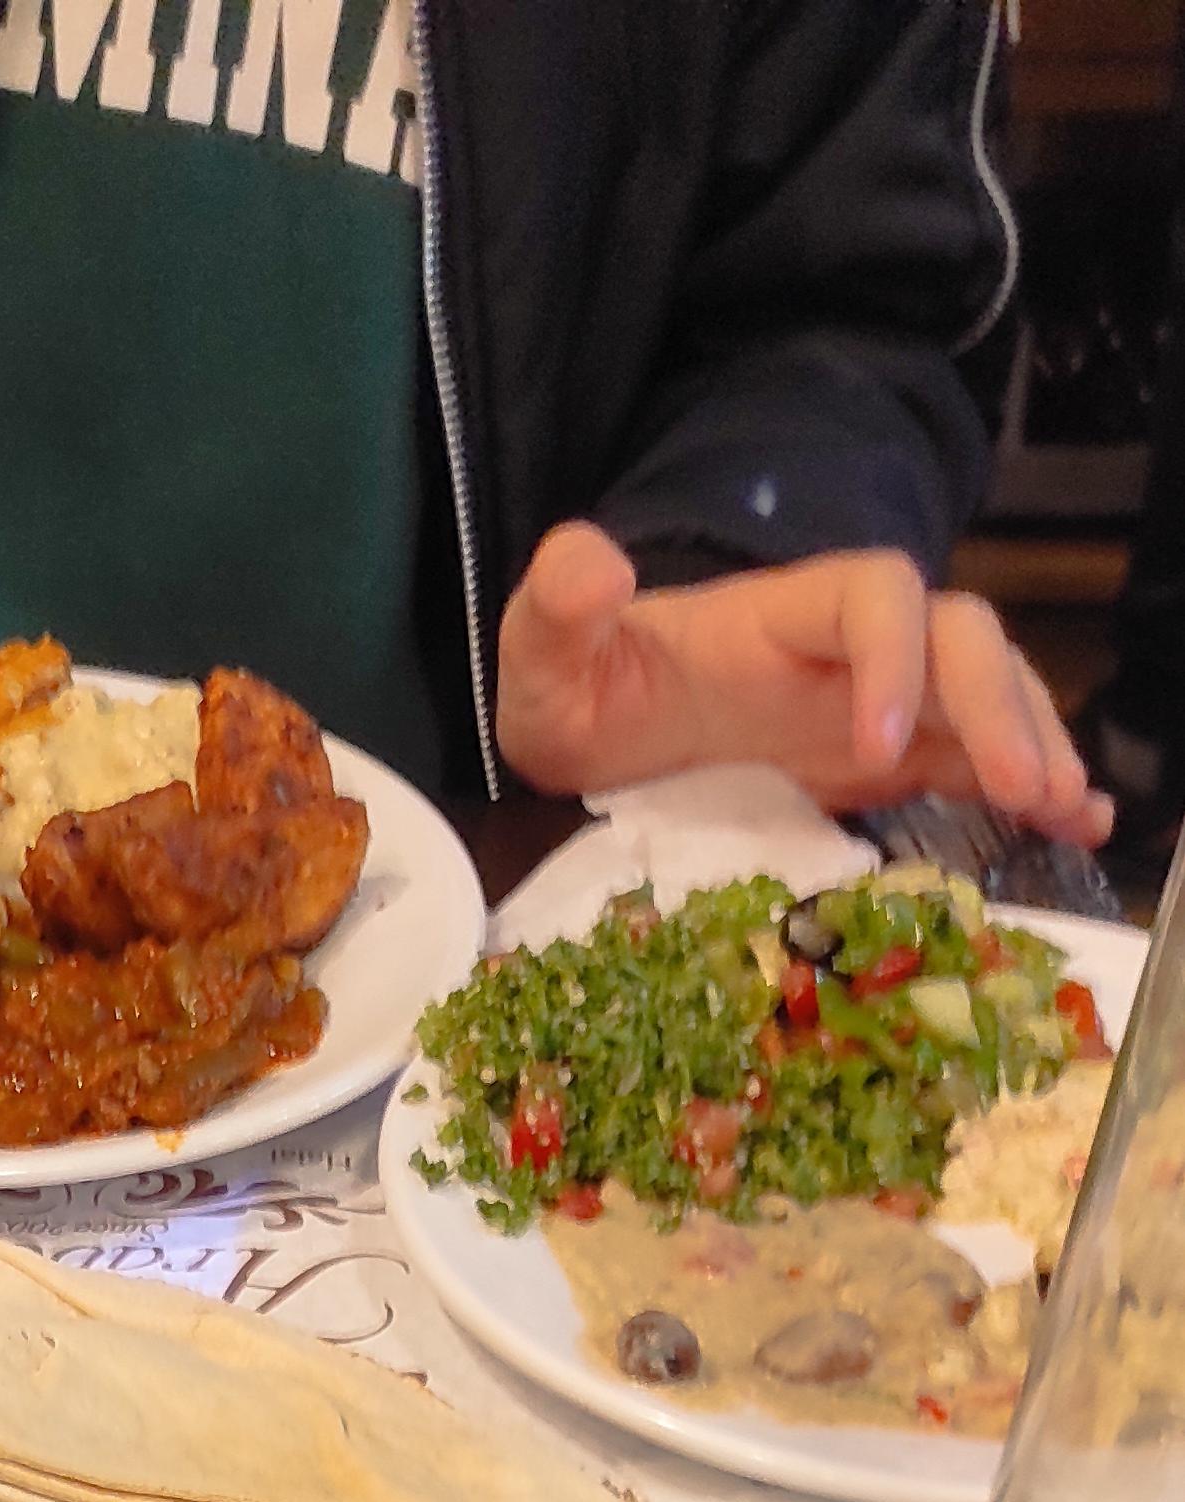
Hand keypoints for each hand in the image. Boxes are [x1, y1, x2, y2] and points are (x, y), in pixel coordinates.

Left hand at [495, 522, 1111, 838]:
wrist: (593, 730)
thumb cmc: (584, 690)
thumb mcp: (545, 659)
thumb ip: (557, 609)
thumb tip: (588, 560)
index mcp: (778, 614)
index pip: (872, 596)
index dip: (891, 657)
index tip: (875, 746)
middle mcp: (846, 646)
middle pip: (958, 639)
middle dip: (999, 706)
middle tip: (1023, 791)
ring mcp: (876, 700)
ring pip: (986, 694)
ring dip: (1033, 744)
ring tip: (1069, 812)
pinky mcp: (888, 756)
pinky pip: (973, 757)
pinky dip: (1026, 784)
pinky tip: (1073, 826)